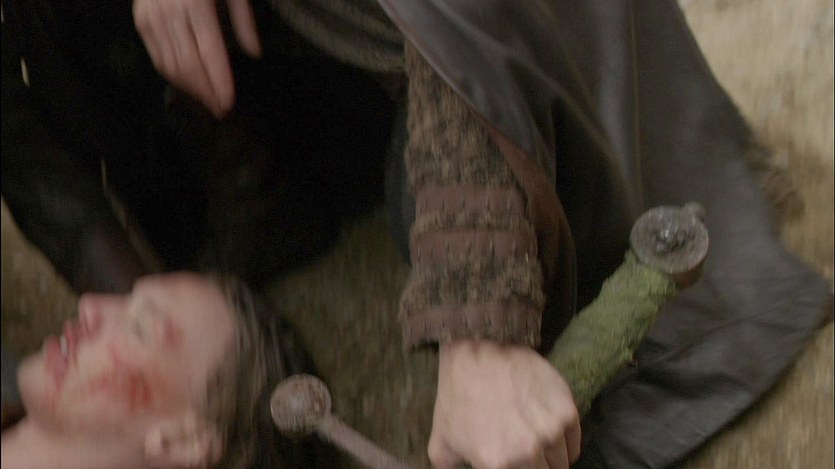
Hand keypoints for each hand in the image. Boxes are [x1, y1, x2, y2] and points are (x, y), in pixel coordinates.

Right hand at [133, 0, 261, 116]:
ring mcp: (152, 17)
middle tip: (221, 110)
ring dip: (190, 89)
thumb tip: (254, 54)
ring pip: (170, 66)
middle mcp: (170, 11)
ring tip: (208, 102)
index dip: (219, 81)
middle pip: (189, 65)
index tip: (229, 103)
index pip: (210, 52)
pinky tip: (189, 86)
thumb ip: (244, 20)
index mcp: (196, 2)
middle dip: (206, 92)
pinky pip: (157, 57)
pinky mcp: (141, 21)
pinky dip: (173, 77)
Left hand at [429, 340, 580, 468]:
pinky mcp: (566, 411)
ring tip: (536, 443)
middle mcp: (528, 451)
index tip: (517, 466)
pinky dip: (565, 444)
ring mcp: (550, 431)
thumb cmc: (458, 396)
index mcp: (498, 464)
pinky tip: (550, 433)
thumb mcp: (441, 443)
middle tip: (525, 457)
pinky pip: (574, 443)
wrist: (478, 351)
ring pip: (562, 463)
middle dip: (534, 468)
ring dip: (551, 458)